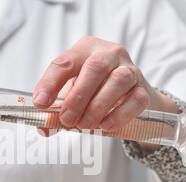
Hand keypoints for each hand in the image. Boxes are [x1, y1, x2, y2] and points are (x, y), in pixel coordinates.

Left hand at [33, 36, 176, 132]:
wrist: (129, 99)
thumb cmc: (95, 92)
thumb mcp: (71, 96)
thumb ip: (56, 112)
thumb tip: (44, 128)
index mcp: (85, 49)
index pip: (65, 62)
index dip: (50, 83)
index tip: (41, 103)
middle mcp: (110, 53)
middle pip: (95, 68)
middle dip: (77, 97)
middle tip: (67, 120)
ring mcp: (130, 70)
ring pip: (118, 81)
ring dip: (97, 107)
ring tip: (85, 125)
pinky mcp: (144, 90)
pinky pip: (135, 100)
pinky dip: (118, 115)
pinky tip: (105, 126)